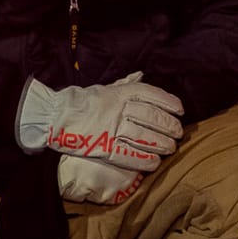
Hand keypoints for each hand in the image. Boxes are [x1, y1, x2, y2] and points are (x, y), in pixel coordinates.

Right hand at [18, 73, 184, 203]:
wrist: (57, 116)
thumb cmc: (84, 101)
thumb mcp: (106, 87)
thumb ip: (125, 83)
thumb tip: (141, 75)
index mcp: (119, 92)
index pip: (151, 94)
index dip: (168, 102)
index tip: (180, 110)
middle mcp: (118, 109)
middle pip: (151, 117)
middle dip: (169, 126)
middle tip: (179, 133)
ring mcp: (111, 128)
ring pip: (144, 136)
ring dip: (161, 144)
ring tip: (171, 148)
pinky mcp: (103, 147)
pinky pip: (128, 154)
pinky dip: (144, 159)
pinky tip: (155, 163)